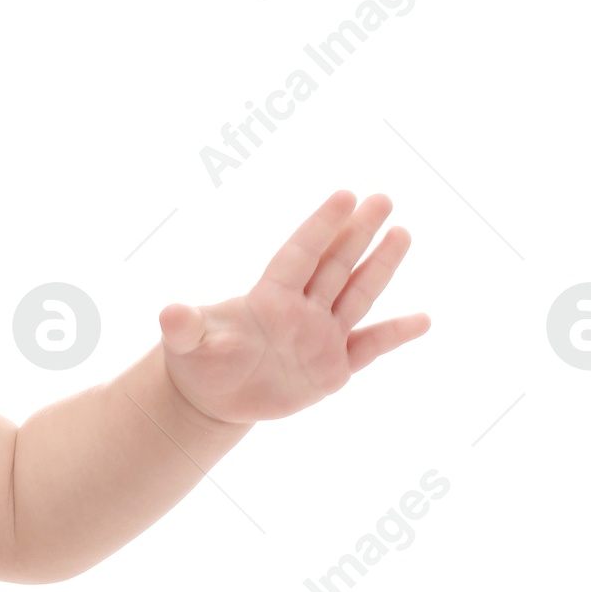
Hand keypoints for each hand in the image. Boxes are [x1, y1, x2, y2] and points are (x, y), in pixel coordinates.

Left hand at [157, 191, 429, 424]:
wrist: (214, 397)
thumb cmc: (199, 360)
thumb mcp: (188, 345)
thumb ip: (185, 328)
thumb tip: (168, 314)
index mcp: (269, 297)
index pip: (300, 254)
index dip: (321, 226)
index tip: (345, 195)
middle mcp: (301, 309)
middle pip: (335, 264)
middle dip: (359, 233)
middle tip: (384, 197)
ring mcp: (321, 335)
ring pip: (356, 295)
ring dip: (380, 267)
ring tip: (402, 232)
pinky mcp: (333, 367)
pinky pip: (370, 347)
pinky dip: (395, 334)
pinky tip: (423, 319)